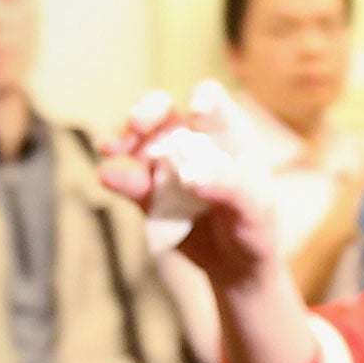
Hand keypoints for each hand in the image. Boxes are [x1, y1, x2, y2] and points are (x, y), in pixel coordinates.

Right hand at [100, 81, 280, 289]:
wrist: (235, 263)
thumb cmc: (255, 225)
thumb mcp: (255, 209)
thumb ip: (229, 187)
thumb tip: (192, 176)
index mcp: (226, 132)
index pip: (212, 101)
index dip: (202, 99)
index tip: (195, 112)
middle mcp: (191, 138)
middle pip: (163, 109)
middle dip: (147, 111)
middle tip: (136, 123)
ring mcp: (164, 162)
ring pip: (137, 139)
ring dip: (122, 139)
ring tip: (109, 148)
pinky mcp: (145, 190)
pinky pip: (128, 179)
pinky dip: (117, 176)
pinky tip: (108, 177)